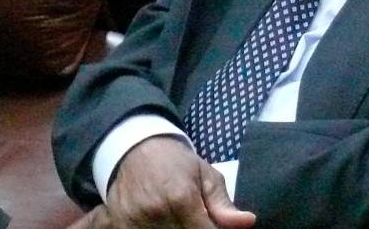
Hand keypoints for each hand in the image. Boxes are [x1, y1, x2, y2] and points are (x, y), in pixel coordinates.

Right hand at [83, 137, 256, 228]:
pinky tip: (161, 223)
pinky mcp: (120, 224)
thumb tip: (248, 222)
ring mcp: (135, 220)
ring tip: (176, 218)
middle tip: (193, 217)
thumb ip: (224, 205)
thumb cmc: (175, 162)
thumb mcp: (205, 175)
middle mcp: (156, 212)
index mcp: (181, 198)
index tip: (212, 223)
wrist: (133, 148)